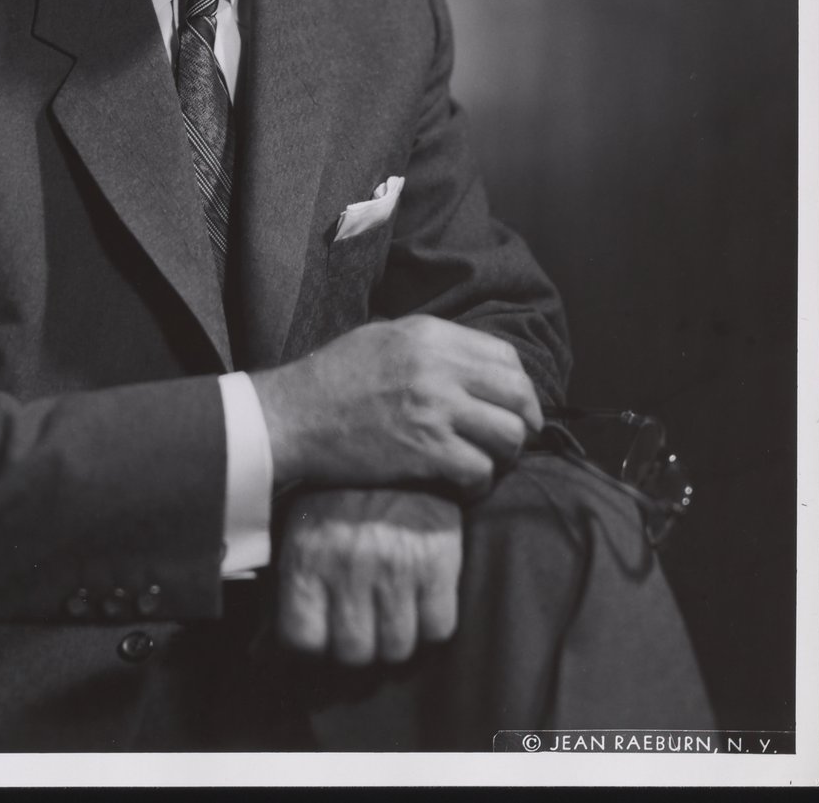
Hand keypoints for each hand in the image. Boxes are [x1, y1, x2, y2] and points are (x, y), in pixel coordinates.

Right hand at [250, 313, 540, 493]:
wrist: (294, 415)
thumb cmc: (333, 378)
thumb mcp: (383, 338)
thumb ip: (431, 346)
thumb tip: (473, 364)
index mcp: (430, 336)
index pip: (506, 357)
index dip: (519, 386)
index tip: (514, 405)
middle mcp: (439, 367)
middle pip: (517, 396)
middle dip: (524, 422)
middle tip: (513, 440)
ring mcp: (434, 409)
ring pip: (508, 435)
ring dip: (504, 455)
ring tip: (485, 462)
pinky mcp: (426, 450)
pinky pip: (480, 470)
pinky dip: (479, 482)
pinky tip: (463, 483)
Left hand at [276, 488, 461, 665]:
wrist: (397, 438)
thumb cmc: (339, 494)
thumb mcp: (299, 530)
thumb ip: (283, 592)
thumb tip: (258, 654)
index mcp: (306, 554)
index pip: (303, 640)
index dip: (314, 643)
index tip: (323, 628)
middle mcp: (348, 563)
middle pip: (354, 653)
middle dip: (358, 643)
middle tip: (363, 621)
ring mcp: (396, 563)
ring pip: (397, 648)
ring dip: (394, 638)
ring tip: (392, 612)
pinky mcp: (438, 559)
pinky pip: (438, 628)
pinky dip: (431, 624)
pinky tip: (421, 600)